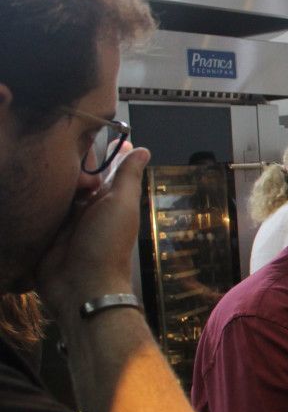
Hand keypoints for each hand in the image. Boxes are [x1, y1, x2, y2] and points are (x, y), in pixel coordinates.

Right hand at [36, 143, 150, 321]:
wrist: (80, 285)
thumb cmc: (107, 244)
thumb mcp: (121, 205)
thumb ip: (128, 177)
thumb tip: (142, 150)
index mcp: (108, 199)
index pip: (103, 168)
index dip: (98, 150)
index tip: (86, 126)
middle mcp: (85, 206)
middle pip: (75, 176)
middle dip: (67, 158)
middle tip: (53, 133)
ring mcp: (63, 218)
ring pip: (55, 189)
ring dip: (48, 174)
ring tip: (35, 148)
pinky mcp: (43, 230)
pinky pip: (37, 207)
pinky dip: (32, 195)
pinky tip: (20, 176)